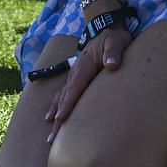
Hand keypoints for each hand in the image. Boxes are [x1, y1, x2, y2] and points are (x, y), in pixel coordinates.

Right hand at [46, 20, 130, 140]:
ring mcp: (74, 76)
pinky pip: (63, 94)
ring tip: (50, 135)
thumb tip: (112, 65)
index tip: (59, 119)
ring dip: (55, 115)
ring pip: (61, 98)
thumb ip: (114, 52)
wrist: (106, 29)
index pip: (74, 88)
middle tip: (52, 138)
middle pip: (64, 98)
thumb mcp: (117, 41)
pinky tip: (51, 118)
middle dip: (57, 118)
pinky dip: (56, 107)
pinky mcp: (77, 79)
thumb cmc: (113, 38)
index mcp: (84, 66)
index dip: (67, 104)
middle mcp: (75, 73)